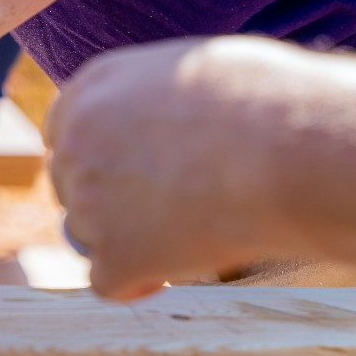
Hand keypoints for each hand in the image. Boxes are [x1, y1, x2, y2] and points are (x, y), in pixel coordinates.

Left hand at [46, 36, 309, 299]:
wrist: (289, 147)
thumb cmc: (265, 100)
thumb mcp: (191, 72)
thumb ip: (156, 100)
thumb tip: (165, 121)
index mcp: (91, 89)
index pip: (66, 134)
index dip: (100, 160)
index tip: (134, 175)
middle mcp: (74, 142)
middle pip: (71, 185)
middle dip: (109, 201)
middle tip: (168, 208)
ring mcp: (88, 199)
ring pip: (88, 234)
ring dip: (128, 239)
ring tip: (192, 230)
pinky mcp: (115, 253)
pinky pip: (109, 282)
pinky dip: (136, 283)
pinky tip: (171, 272)